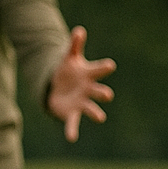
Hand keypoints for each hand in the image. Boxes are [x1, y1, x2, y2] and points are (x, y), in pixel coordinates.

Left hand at [47, 26, 114, 141]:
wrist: (58, 87)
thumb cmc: (68, 71)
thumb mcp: (68, 58)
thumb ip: (73, 45)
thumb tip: (78, 30)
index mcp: (89, 75)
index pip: (99, 70)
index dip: (104, 67)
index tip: (109, 65)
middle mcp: (89, 90)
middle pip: (99, 92)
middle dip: (103, 93)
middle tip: (107, 95)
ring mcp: (81, 102)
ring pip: (90, 108)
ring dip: (95, 113)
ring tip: (100, 117)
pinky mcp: (71, 113)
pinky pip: (73, 122)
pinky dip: (72, 130)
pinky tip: (71, 138)